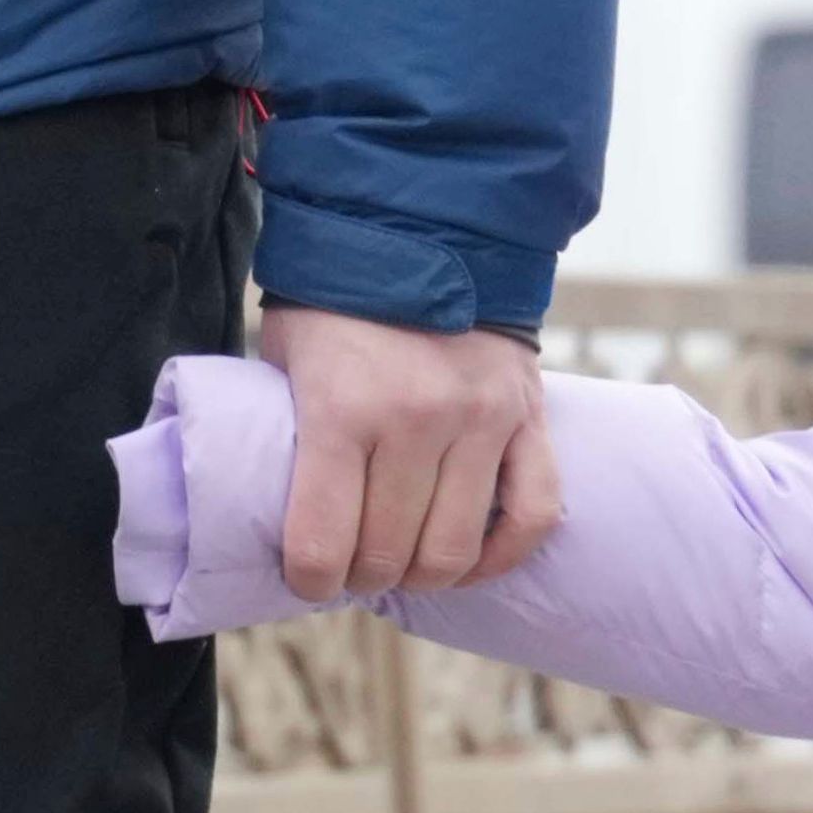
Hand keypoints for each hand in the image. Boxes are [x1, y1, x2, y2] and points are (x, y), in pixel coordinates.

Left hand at [259, 306, 561, 602]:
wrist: (423, 232)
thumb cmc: (338, 307)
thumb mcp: (288, 362)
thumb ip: (291, 436)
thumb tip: (279, 520)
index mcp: (342, 409)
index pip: (322, 545)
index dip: (310, 581)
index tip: (310, 578)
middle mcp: (417, 418)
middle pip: (388, 554)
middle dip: (362, 576)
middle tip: (354, 565)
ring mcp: (481, 418)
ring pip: (454, 548)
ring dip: (424, 572)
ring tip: (405, 557)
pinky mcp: (528, 415)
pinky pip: (534, 512)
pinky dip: (502, 553)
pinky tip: (472, 559)